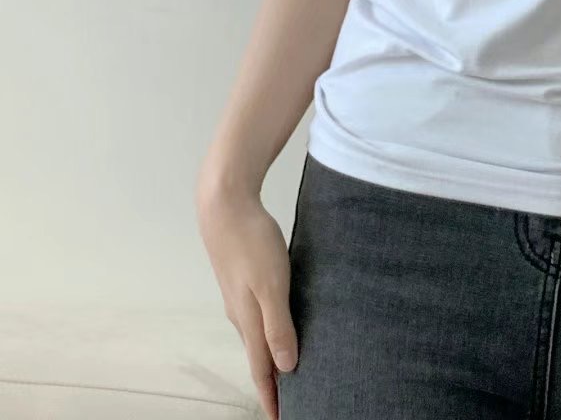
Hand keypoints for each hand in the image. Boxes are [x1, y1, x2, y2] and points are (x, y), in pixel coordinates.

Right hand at [196, 188, 296, 419]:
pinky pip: (258, 315)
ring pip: (257, 336)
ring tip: (288, 370)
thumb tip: (287, 368)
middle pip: (258, 358)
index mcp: (248, 321)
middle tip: (289, 401)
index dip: (272, 397)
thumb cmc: (250, 242)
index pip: (261, 370)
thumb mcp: (271, 285)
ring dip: (271, 356)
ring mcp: (240, 297)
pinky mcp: (244, 279)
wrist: (224, 205)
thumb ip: (278, 326)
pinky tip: (281, 323)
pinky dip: (270, 330)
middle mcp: (241, 315)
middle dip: (273, 383)